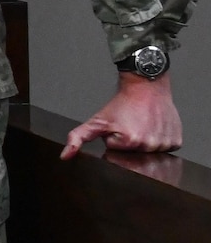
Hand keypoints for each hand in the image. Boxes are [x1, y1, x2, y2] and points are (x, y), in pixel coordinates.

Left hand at [60, 73, 181, 158]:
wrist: (146, 87)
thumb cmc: (122, 104)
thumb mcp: (97, 121)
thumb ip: (78, 137)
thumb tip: (65, 156)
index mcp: (129, 142)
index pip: (117, 154)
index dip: (114, 142)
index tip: (118, 129)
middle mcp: (149, 145)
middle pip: (134, 155)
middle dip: (129, 144)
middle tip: (131, 126)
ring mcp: (164, 144)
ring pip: (150, 152)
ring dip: (144, 142)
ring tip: (142, 125)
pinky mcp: (176, 142)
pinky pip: (166, 149)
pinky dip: (159, 140)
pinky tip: (154, 128)